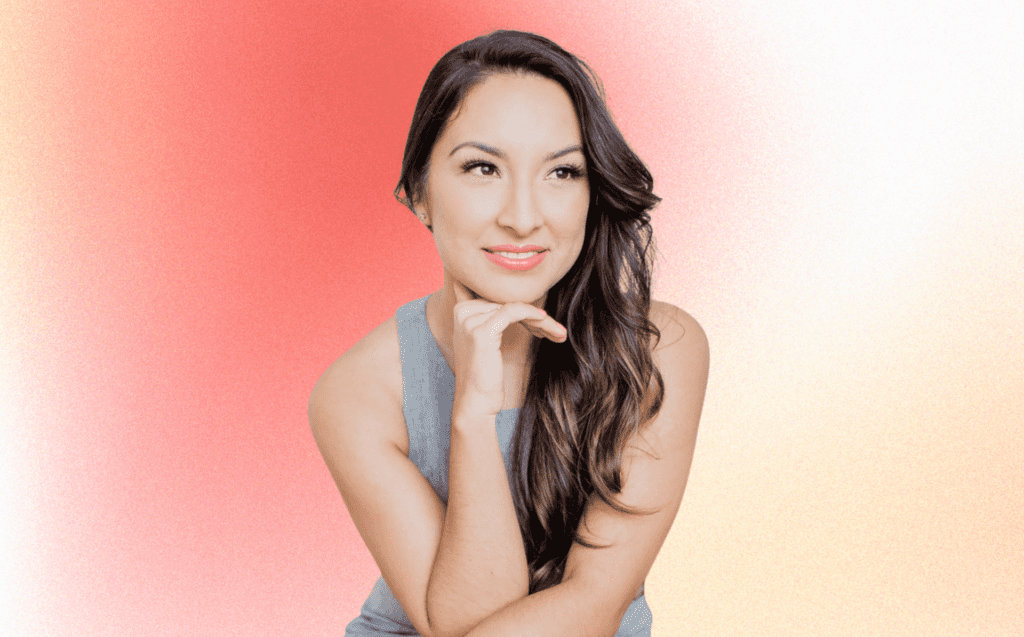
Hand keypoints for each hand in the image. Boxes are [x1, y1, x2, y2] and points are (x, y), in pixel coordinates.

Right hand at [450, 281, 567, 419]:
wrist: (475, 403)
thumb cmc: (484, 375)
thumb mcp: (486, 341)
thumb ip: (493, 318)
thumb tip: (518, 302)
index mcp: (461, 310)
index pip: (500, 299)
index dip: (525, 309)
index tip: (545, 323)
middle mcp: (461, 312)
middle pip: (507, 302)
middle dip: (535, 316)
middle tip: (556, 329)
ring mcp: (470, 321)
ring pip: (514, 307)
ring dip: (541, 320)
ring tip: (559, 332)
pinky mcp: (482, 332)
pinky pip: (513, 312)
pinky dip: (532, 315)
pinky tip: (547, 322)